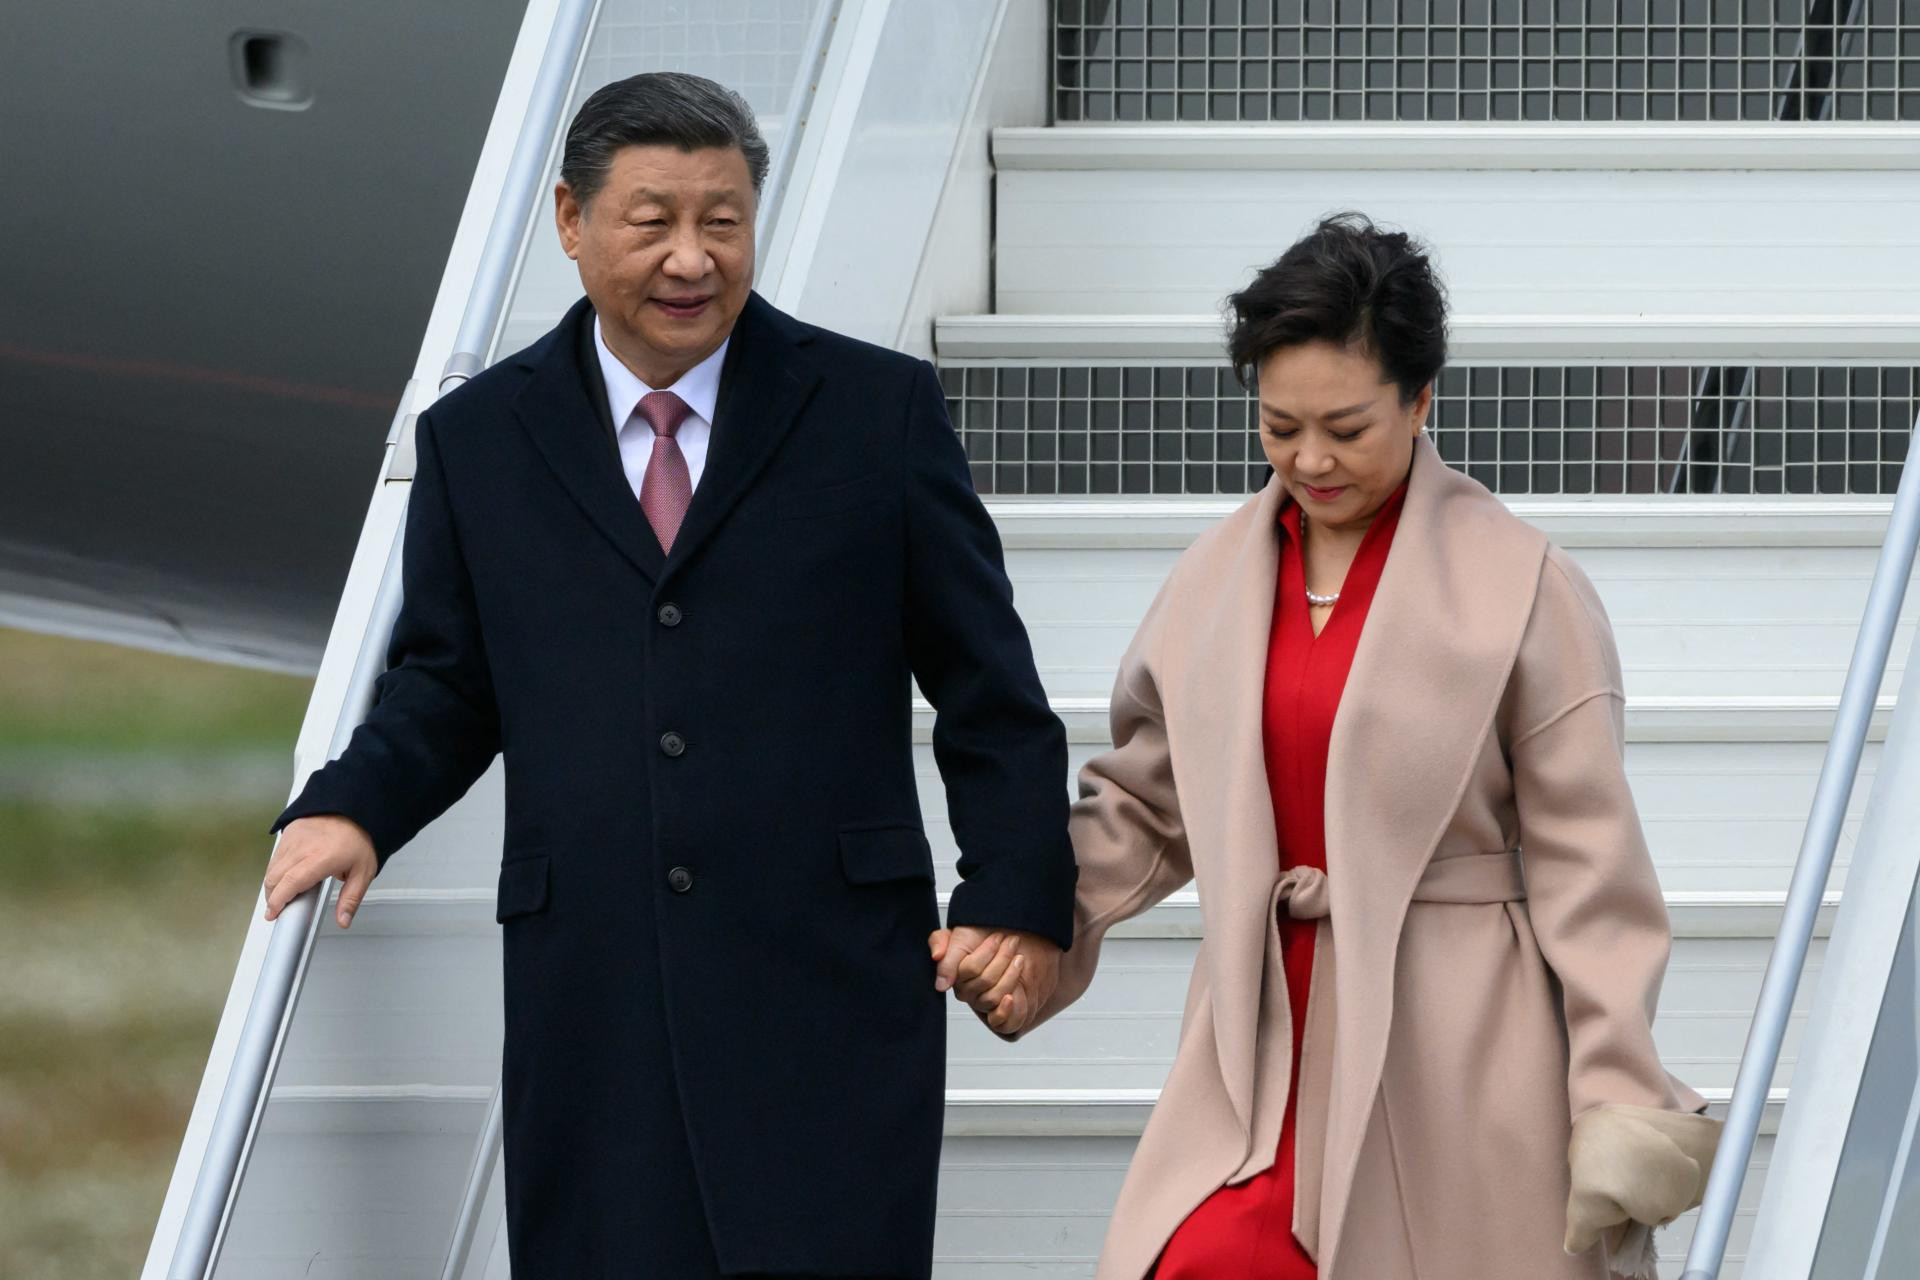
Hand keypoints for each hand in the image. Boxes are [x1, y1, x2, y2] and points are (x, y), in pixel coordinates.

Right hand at [263, 814, 378, 928]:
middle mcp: (303, 847)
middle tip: (278, 908)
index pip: (291, 882)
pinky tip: (287, 874)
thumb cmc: (361, 837)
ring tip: (283, 893)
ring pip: (273, 866)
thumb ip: (351, 898)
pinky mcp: (289, 830)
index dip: (278, 901)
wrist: (356, 808)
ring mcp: (294, 837)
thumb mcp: (363, 871)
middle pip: (275, 877)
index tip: (273, 913)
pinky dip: (276, 868)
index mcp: (321, 858)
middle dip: (272, 896)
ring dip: (273, 883)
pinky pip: (276, 854)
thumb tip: (343, 920)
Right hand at [927, 926, 1061, 1035]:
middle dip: (1003, 957)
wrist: (1010, 946)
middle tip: (1012, 942)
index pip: (970, 968)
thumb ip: (939, 944)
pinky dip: (1004, 1010)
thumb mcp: (958, 933)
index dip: (987, 951)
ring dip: (1011, 974)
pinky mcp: (995, 1015)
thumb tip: (940, 981)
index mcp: (954, 974)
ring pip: (994, 996)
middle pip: (986, 980)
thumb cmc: (982, 939)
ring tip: (1019, 958)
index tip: (998, 937)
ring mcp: (980, 1003)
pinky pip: (996, 1021)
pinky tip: (1011, 997)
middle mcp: (965, 991)